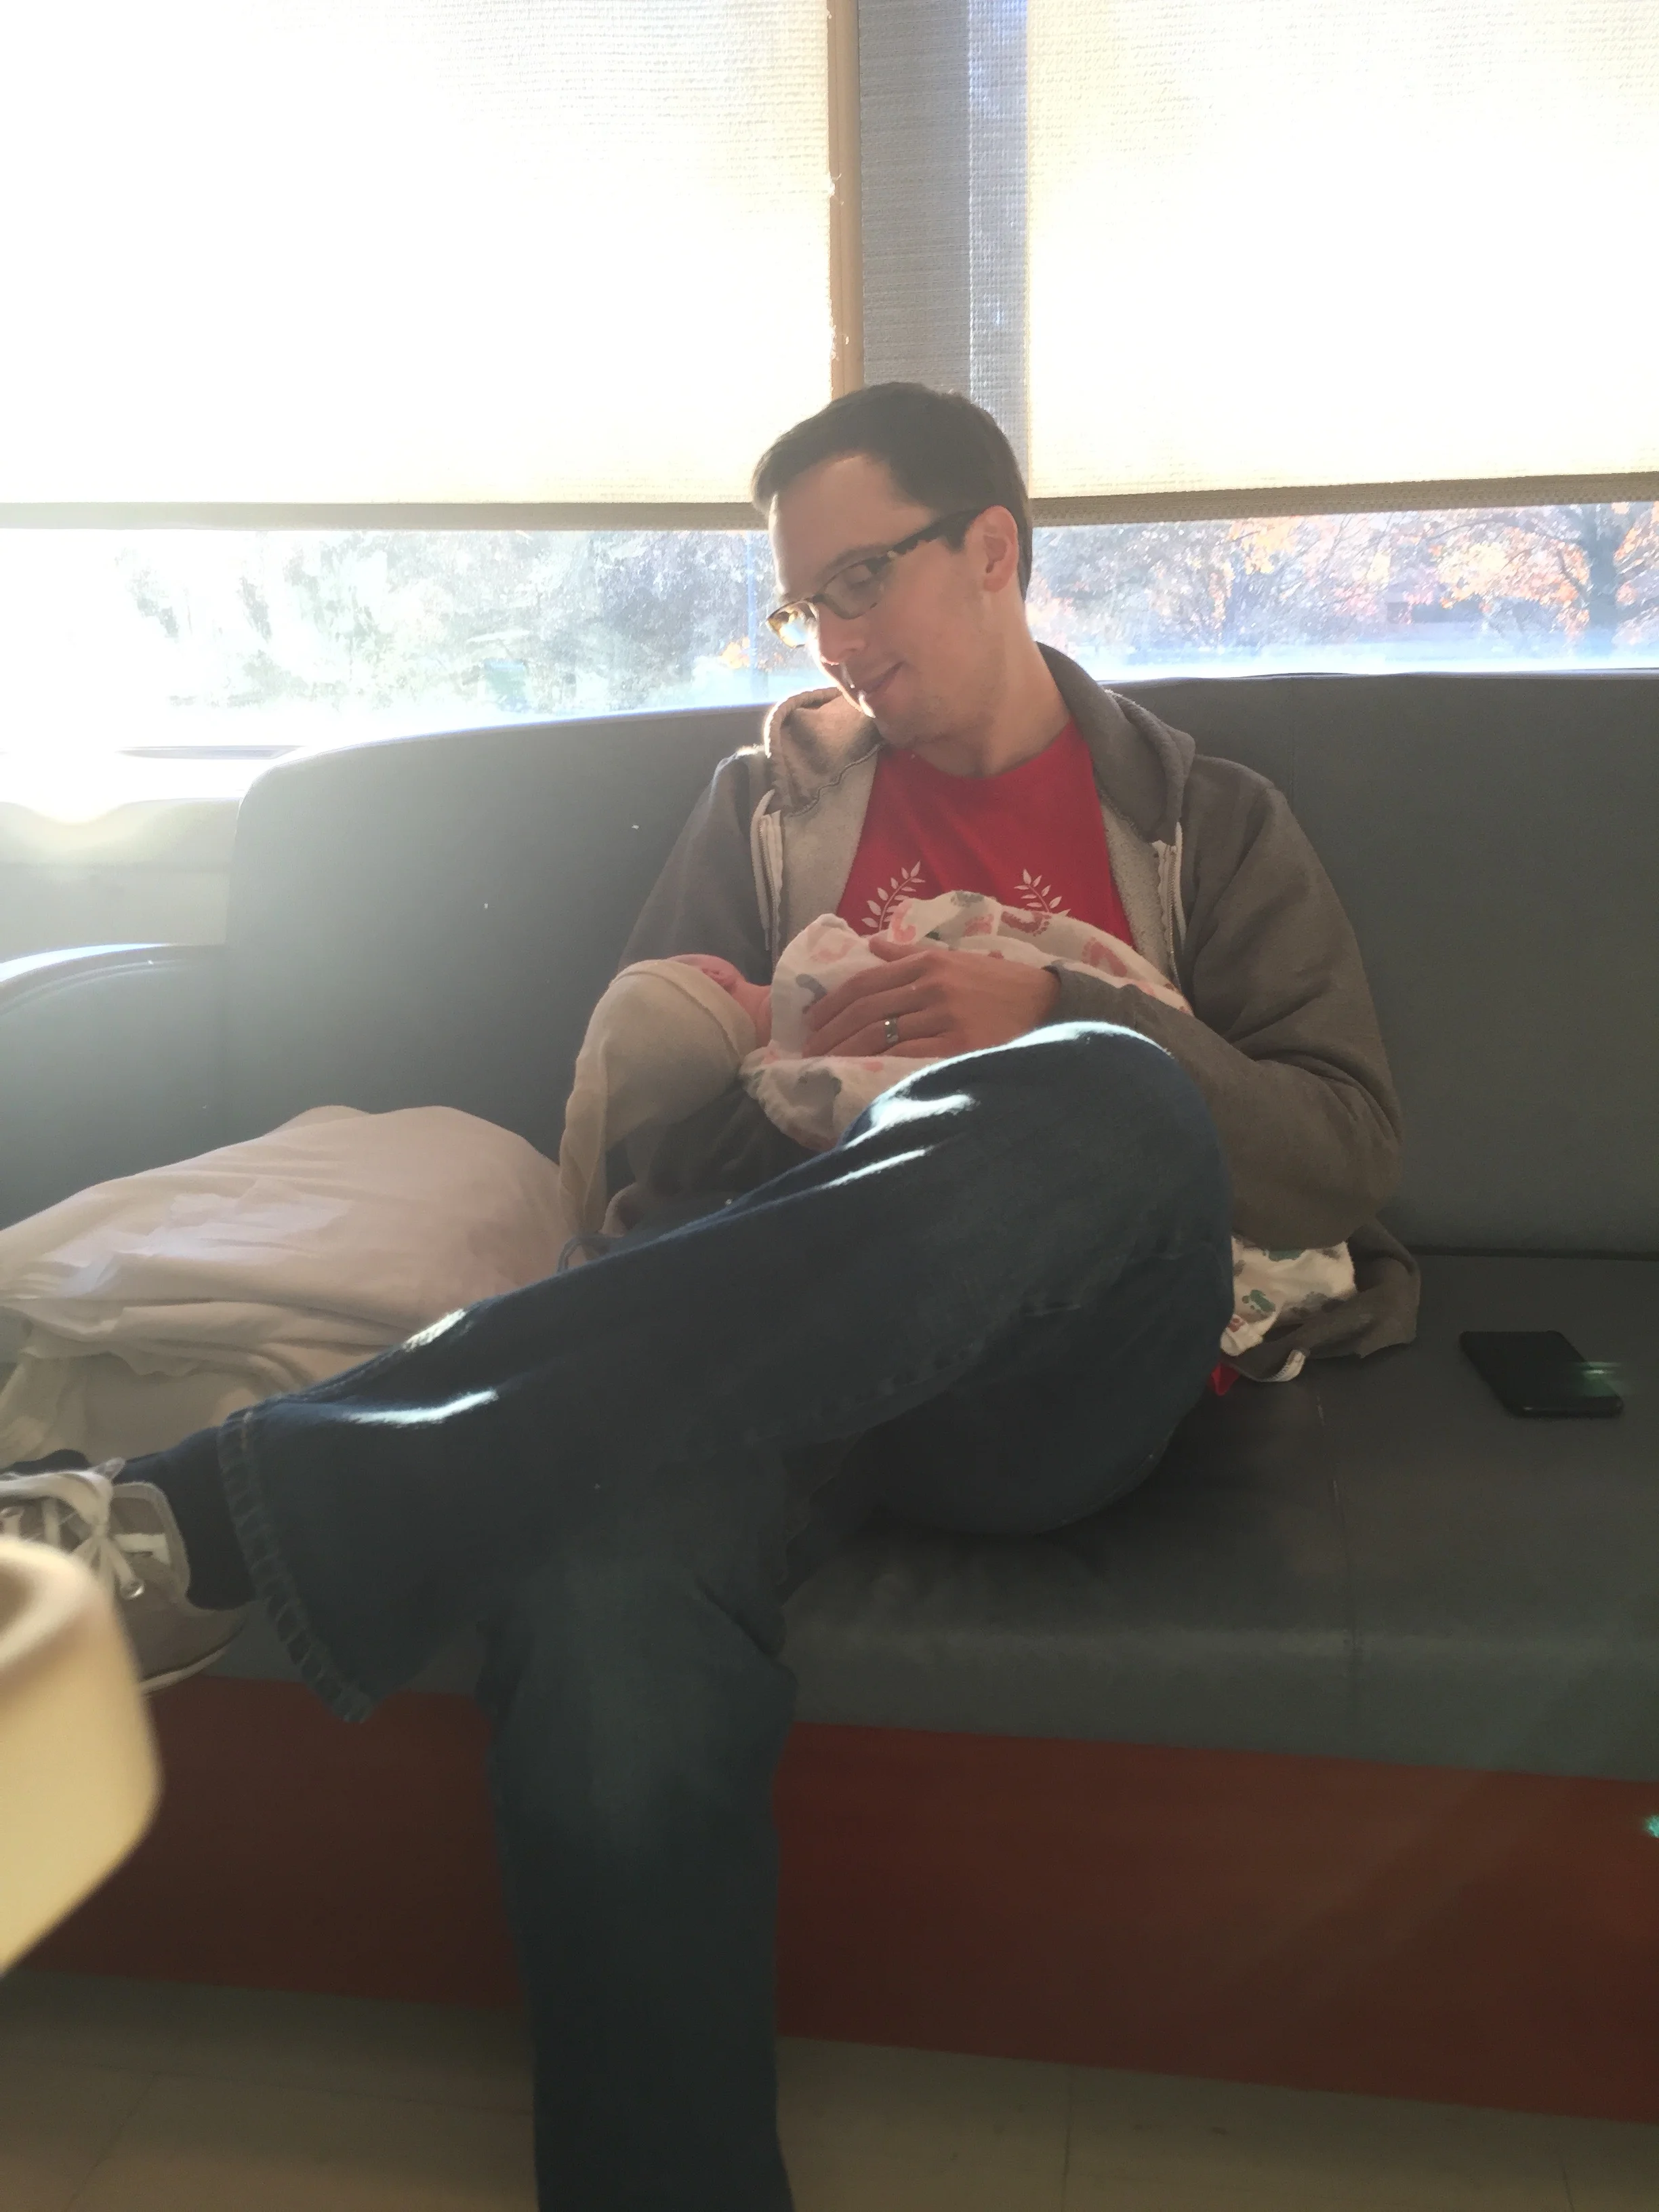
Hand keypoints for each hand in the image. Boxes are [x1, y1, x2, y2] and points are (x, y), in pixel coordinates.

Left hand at [804, 936, 1060, 1057]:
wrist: (1050, 1004)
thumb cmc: (1000, 985)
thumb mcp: (956, 959)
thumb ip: (910, 955)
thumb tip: (871, 945)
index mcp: (928, 962)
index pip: (866, 982)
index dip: (832, 1003)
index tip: (811, 1021)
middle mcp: (932, 985)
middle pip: (866, 1009)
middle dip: (831, 1031)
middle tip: (808, 1050)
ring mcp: (945, 1015)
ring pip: (880, 1033)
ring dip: (845, 1051)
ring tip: (824, 1064)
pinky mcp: (959, 1045)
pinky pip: (907, 1054)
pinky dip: (879, 1063)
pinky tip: (860, 1073)